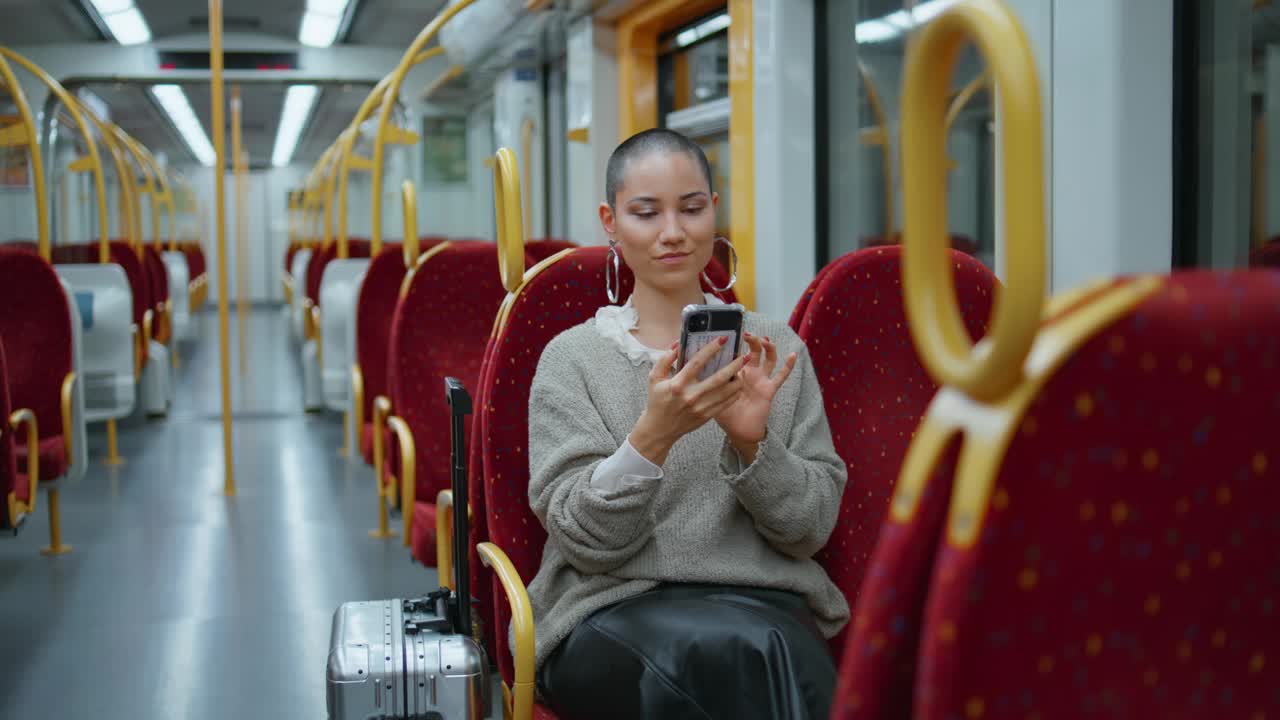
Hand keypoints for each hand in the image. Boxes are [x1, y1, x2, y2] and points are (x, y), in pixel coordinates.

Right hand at [629, 335, 751, 465]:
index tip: (723, 339)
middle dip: (734, 365)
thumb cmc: (657, 401)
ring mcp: (701, 407)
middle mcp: (691, 396)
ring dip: (738, 379)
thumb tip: (678, 344)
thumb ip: (665, 359)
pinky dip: (734, 393)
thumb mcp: (654, 378)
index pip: (697, 362)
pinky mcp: (706, 416)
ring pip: (726, 392)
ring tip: (743, 368)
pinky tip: (738, 384)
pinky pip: (726, 403)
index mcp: (678, 384)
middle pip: (718, 378)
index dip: (711, 349)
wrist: (659, 429)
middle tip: (744, 355)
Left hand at [715, 332, 797, 462]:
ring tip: (764, 340)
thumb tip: (692, 368)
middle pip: (753, 351)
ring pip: (769, 359)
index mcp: (735, 372)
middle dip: (752, 340)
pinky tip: (793, 355)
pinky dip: (788, 366)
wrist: (739, 431)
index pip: (736, 352)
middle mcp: (749, 373)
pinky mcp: (769, 389)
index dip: (735, 342)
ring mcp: (761, 379)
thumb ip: (706, 382)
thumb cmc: (724, 414)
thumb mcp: (711, 395)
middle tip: (746, 334)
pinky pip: (781, 376)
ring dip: (769, 347)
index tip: (730, 332)